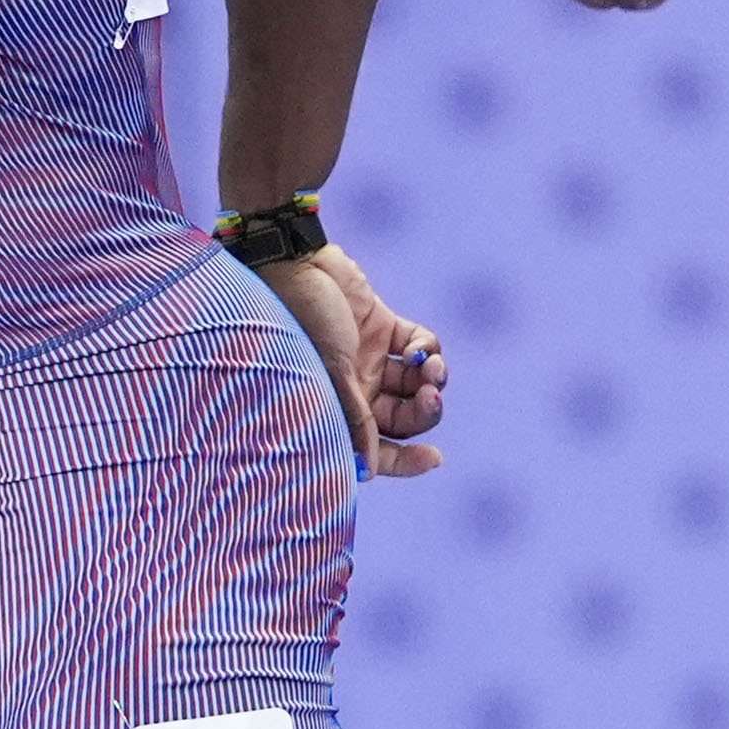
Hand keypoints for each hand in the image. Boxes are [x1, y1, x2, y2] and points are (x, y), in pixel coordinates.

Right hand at [259, 241, 447, 475]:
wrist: (294, 261)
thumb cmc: (298, 319)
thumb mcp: (329, 371)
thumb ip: (354, 417)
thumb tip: (367, 467)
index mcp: (334, 409)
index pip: (375, 450)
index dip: (406, 461)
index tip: (434, 457)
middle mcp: (354, 389)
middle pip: (404, 419)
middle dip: (424, 412)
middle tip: (429, 396)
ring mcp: (370, 358)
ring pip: (417, 384)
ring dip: (432, 380)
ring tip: (431, 367)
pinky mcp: (384, 327)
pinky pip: (421, 347)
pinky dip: (428, 349)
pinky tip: (418, 346)